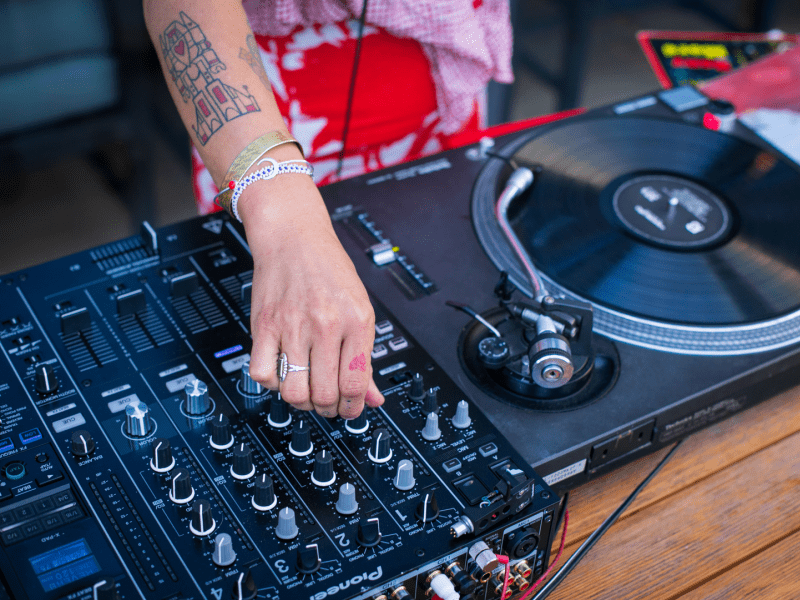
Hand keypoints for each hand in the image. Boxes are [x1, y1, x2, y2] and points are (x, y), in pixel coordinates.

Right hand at [239, 172, 384, 418]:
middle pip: (324, 395)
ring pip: (293, 392)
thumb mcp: (360, 309)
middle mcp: (325, 325)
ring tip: (305, 389)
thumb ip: (365, 357)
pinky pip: (262, 374)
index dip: (353, 407)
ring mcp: (292, 326)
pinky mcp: (264, 325)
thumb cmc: (329, 270)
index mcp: (357, 321)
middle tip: (327, 402)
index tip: (349, 408)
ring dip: (300, 401)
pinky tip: (281, 371)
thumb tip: (374, 398)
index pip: (355, 385)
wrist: (294, 237)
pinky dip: (271, 383)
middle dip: (327, 409)